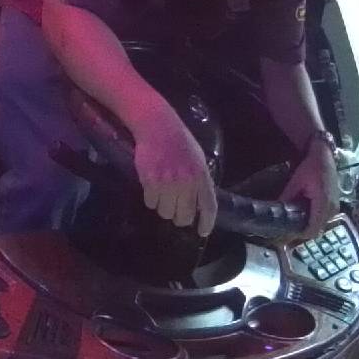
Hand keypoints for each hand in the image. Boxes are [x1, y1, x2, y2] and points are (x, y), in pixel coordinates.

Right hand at [131, 110, 217, 236]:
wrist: (158, 127)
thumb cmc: (180, 142)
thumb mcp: (198, 160)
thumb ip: (199, 181)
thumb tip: (198, 203)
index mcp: (202, 177)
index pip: (208, 207)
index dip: (206, 222)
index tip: (202, 231)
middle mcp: (187, 183)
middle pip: (184, 216)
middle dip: (179, 218)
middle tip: (175, 212)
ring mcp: (168, 183)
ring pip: (165, 212)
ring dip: (163, 207)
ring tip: (162, 195)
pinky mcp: (150, 181)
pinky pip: (150, 203)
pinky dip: (151, 199)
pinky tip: (152, 188)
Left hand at [280, 137, 340, 238]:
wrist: (324, 156)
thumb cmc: (310, 168)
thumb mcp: (295, 182)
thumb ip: (286, 197)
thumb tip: (273, 212)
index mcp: (323, 204)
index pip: (312, 229)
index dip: (298, 236)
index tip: (283, 237)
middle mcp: (332, 209)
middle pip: (316, 230)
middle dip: (300, 233)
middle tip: (283, 232)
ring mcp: (335, 207)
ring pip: (320, 225)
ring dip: (306, 227)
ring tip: (290, 224)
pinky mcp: (334, 205)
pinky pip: (323, 219)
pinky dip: (312, 220)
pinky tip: (300, 216)